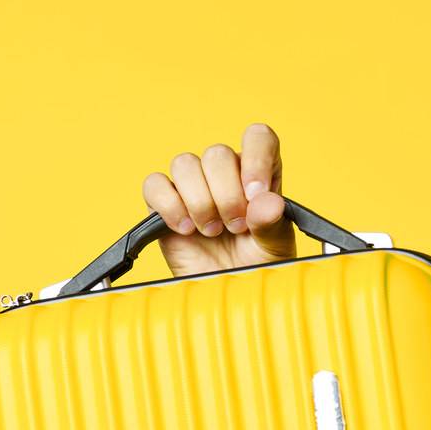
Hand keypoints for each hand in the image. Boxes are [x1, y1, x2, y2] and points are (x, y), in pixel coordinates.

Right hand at [142, 123, 294, 277]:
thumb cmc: (257, 265)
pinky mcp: (164, 202)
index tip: (256, 194)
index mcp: (259, 174)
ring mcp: (193, 185)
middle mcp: (226, 173)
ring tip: (212, 231)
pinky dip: (169, 206)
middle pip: (217, 154)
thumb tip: (266, 201)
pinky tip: (185, 229)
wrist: (229, 292)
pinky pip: (155, 184)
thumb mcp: (276, 247)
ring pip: (185, 164)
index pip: (258, 137)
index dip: (256, 159)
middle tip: (236, 227)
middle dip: (227, 195)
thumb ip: (272, 222)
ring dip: (200, 201)